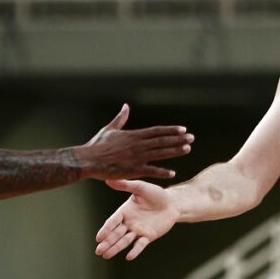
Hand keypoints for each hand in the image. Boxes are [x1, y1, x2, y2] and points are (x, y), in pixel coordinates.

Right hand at [78, 104, 193, 179]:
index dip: (171, 130)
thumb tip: (126, 106)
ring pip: (160, 153)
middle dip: (178, 139)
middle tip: (192, 138)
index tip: (183, 129)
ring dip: (174, 151)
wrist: (87, 160)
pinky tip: (173, 172)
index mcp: (134, 135)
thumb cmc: (97, 145)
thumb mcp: (110, 129)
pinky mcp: (132, 170)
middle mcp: (138, 145)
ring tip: (187, 149)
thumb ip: (121, 118)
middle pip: (162, 141)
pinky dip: (162, 171)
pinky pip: (150, 171)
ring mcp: (136, 157)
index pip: (157, 131)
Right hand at [95, 179, 175, 259]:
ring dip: (116, 248)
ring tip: (106, 255)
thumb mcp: (141, 187)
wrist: (173, 202)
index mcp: (125, 211)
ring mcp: (138, 230)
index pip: (112, 221)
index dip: (106, 229)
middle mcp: (129, 222)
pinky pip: (140, 245)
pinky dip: (135, 251)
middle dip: (107, 242)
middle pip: (116, 234)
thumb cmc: (156, 193)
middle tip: (98, 251)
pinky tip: (129, 257)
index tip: (98, 237)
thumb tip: (108, 179)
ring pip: (125, 241)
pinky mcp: (148, 236)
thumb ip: (126, 185)